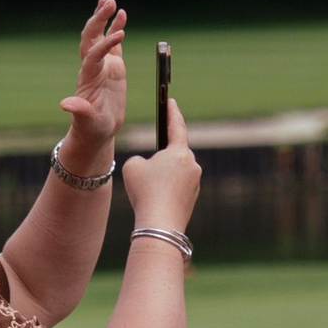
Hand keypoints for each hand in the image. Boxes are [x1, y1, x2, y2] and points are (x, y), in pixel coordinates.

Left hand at [58, 0, 126, 162]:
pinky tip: (122, 14)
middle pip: (92, 37)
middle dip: (99, 19)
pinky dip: (116, 27)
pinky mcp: (112, 66)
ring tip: (110, 0)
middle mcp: (92, 66)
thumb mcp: (87, 121)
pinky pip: (113, 43)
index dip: (105, 44)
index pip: (94, 54)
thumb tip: (64, 104)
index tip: (120, 34)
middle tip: (109, 2)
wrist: (96, 130)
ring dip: (103, 18)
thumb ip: (79, 111)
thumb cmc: (92, 128)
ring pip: (100, 35)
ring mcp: (102, 64)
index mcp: (88, 76)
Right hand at [124, 90, 200, 232]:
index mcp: (180, 152)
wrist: (160, 225)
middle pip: (174, 153)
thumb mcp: (132, 167)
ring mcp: (195, 183)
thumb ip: (140, 159)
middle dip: (161, 156)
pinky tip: (154, 200)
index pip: (177, 126)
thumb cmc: (145, 192)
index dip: (172, 112)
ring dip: (162, 176)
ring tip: (146, 188)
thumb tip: (150, 166)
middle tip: (147, 165)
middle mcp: (192, 165)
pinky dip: (165, 190)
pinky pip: (176, 188)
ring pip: (175, 172)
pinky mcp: (192, 198)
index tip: (171, 101)